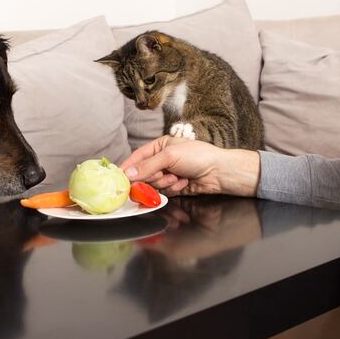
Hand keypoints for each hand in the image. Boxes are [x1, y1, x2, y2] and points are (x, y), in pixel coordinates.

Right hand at [119, 136, 259, 196]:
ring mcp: (168, 173)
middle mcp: (162, 160)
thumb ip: (147, 166)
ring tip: (178, 178)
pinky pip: (164, 192)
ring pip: (153, 185)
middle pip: (143, 174)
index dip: (128, 167)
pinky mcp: (174, 186)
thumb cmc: (198, 156)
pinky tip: (184, 183)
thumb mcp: (170, 156)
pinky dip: (173, 189)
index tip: (119, 177)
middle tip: (163, 175)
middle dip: (153, 177)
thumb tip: (127, 173)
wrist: (219, 172)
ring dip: (165, 183)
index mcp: (160, 146)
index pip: (137, 157)